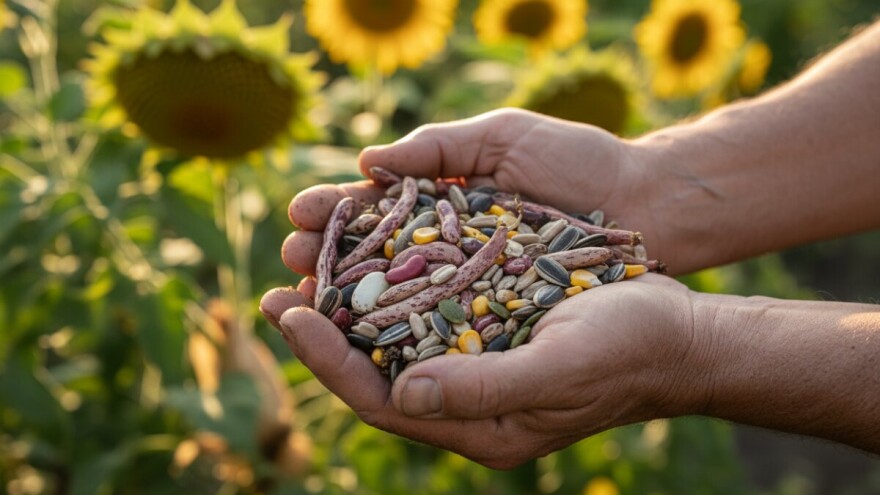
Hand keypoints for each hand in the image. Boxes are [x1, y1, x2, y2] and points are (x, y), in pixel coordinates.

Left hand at [261, 273, 707, 468]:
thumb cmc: (627, 352)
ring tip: (308, 264)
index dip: (329, 361)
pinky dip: (394, 281)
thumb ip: (485, 388)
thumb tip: (401, 393)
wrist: (676, 333)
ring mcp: (477, 360)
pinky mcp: (491, 324)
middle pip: (377, 368)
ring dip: (352, 300)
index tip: (289, 314)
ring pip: (396, 335)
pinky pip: (428, 307)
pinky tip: (371, 247)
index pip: (382, 399)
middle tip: (277, 290)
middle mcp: (467, 397)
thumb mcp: (560, 367)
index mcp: (478, 425)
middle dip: (324, 331)